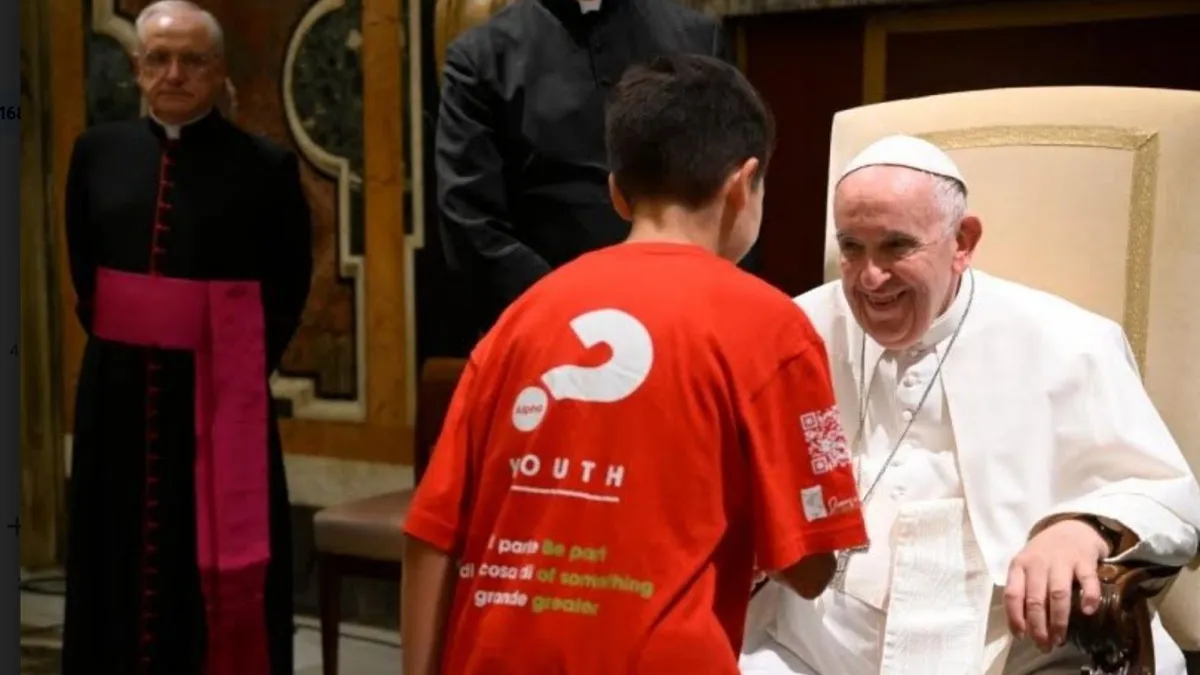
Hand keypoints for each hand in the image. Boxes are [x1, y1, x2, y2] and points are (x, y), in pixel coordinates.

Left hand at [1004, 518, 1110, 651]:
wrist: (1072, 527)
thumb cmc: (1045, 554)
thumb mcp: (1026, 566)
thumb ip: (1022, 590)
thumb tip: (1021, 627)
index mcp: (1020, 565)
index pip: (1012, 594)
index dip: (1015, 617)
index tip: (1021, 636)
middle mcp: (1038, 563)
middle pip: (1035, 599)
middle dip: (1038, 626)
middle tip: (1044, 645)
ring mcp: (1062, 560)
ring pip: (1058, 594)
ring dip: (1058, 620)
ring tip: (1059, 639)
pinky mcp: (1085, 560)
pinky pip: (1087, 580)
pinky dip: (1089, 596)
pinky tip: (1088, 612)